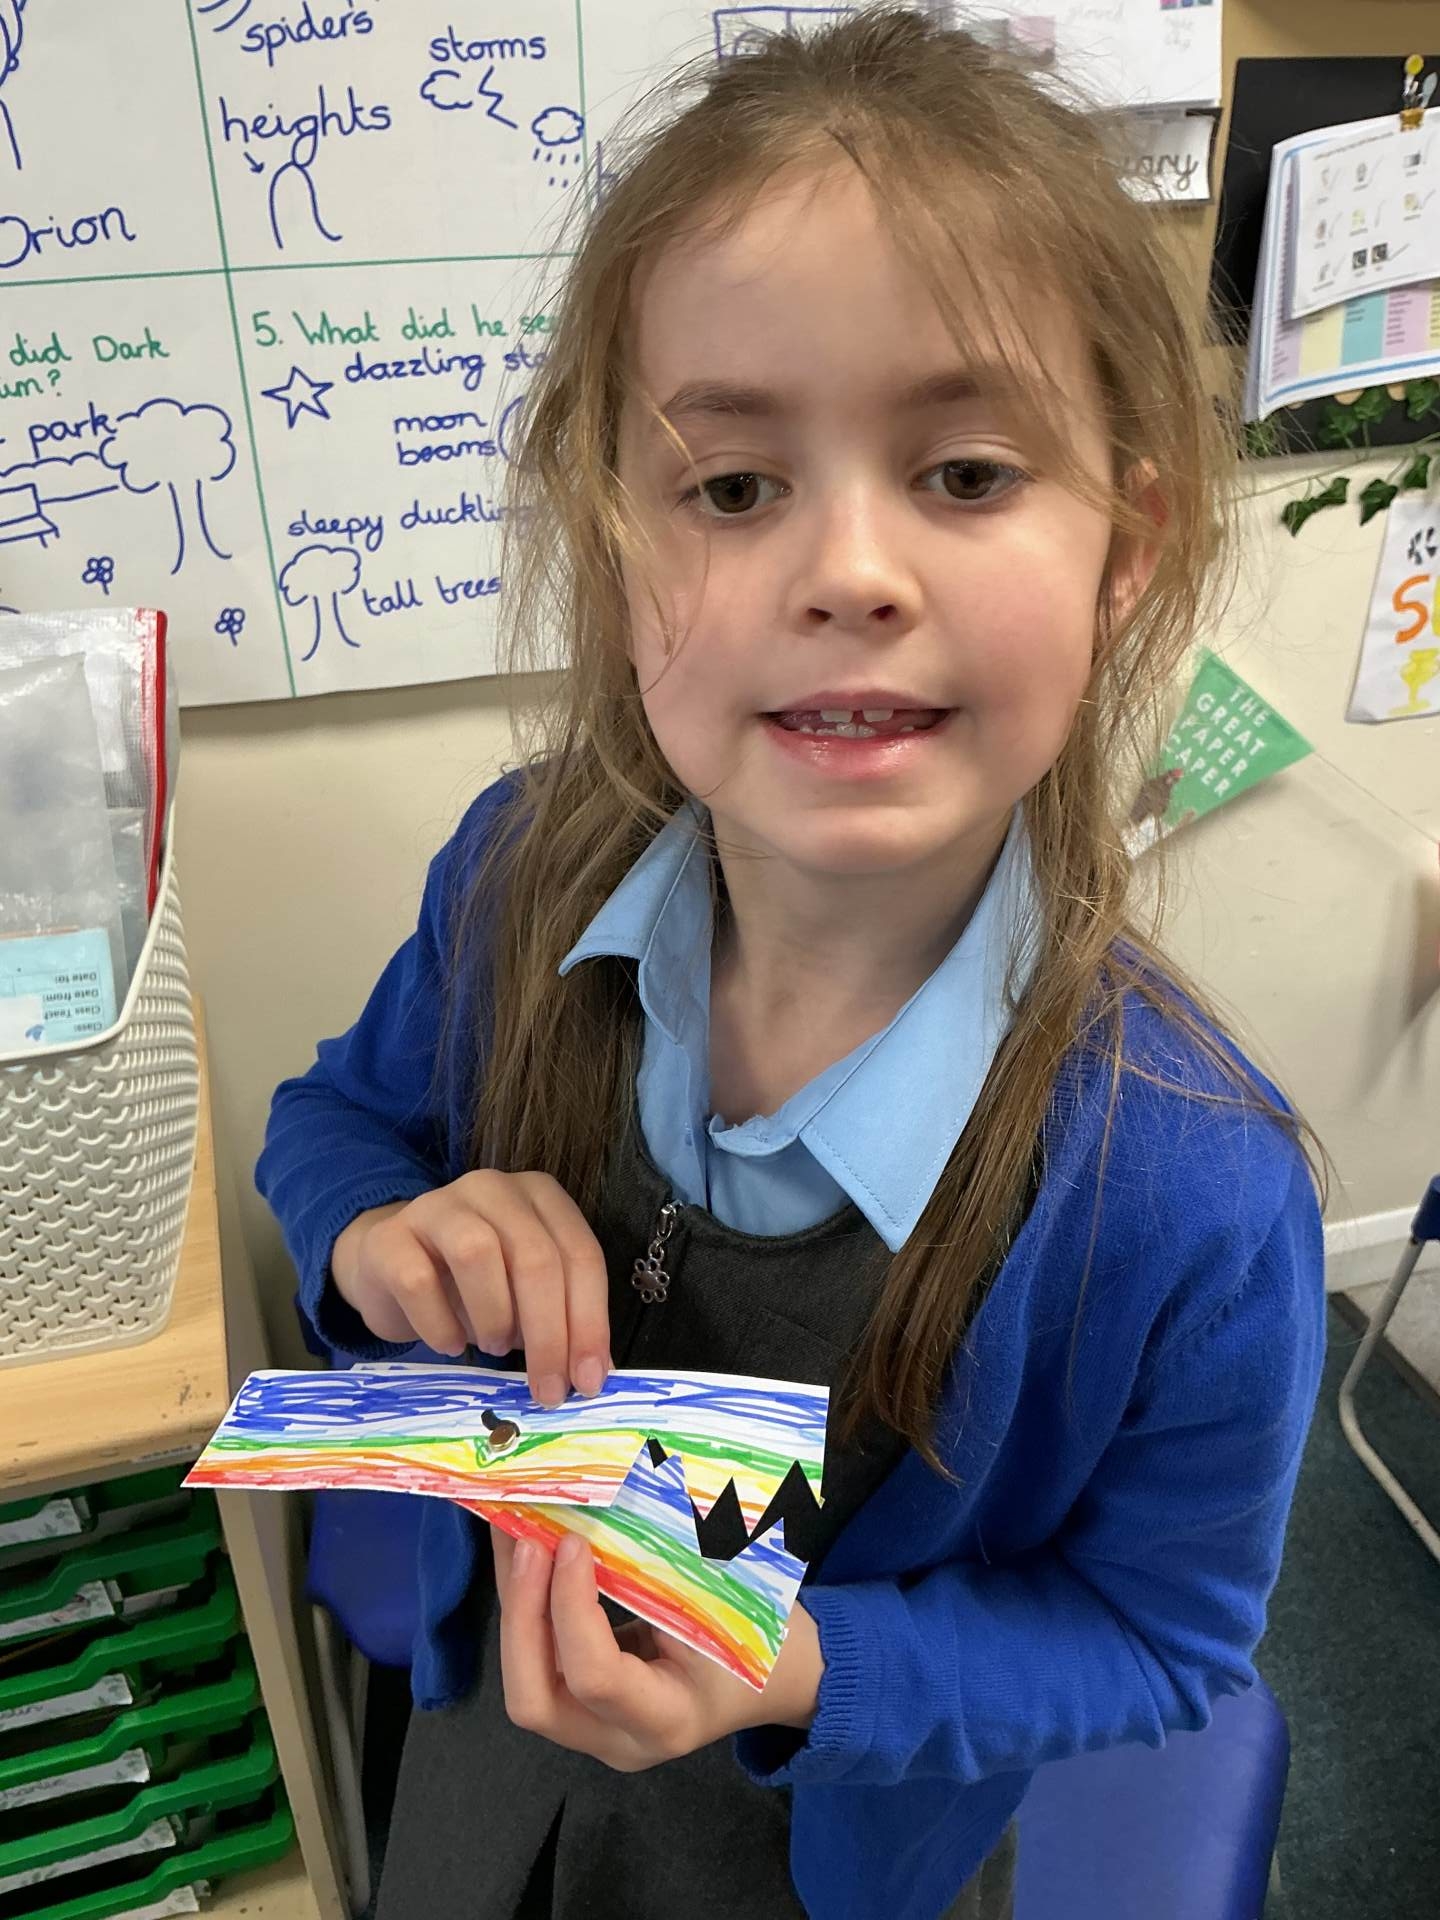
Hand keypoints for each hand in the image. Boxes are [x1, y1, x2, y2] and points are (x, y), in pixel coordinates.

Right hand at [330, 1172, 609, 1405]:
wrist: (389, 1266)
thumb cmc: (471, 1283)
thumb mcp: (524, 1296)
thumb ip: (563, 1322)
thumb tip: (594, 1373)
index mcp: (540, 1196)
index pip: (580, 1255)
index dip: (590, 1322)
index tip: (588, 1381)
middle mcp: (493, 1189)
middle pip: (535, 1256)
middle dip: (549, 1334)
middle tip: (548, 1390)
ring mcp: (436, 1206)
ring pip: (478, 1253)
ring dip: (496, 1315)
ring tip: (496, 1347)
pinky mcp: (389, 1238)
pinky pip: (417, 1281)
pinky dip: (440, 1324)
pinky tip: (450, 1345)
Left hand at [491, 1527, 822, 1771]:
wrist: (782, 1679)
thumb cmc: (763, 1636)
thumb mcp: (722, 1606)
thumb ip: (656, 1577)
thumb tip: (591, 1515)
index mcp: (667, 1721)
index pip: (595, 1676)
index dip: (572, 1607)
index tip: (575, 1543)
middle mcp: (620, 1741)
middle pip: (533, 1700)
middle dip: (522, 1614)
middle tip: (528, 1541)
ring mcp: (595, 1731)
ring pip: (525, 1681)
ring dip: (515, 1604)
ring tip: (511, 1532)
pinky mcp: (582, 1707)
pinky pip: (537, 1663)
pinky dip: (526, 1606)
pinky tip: (524, 1552)